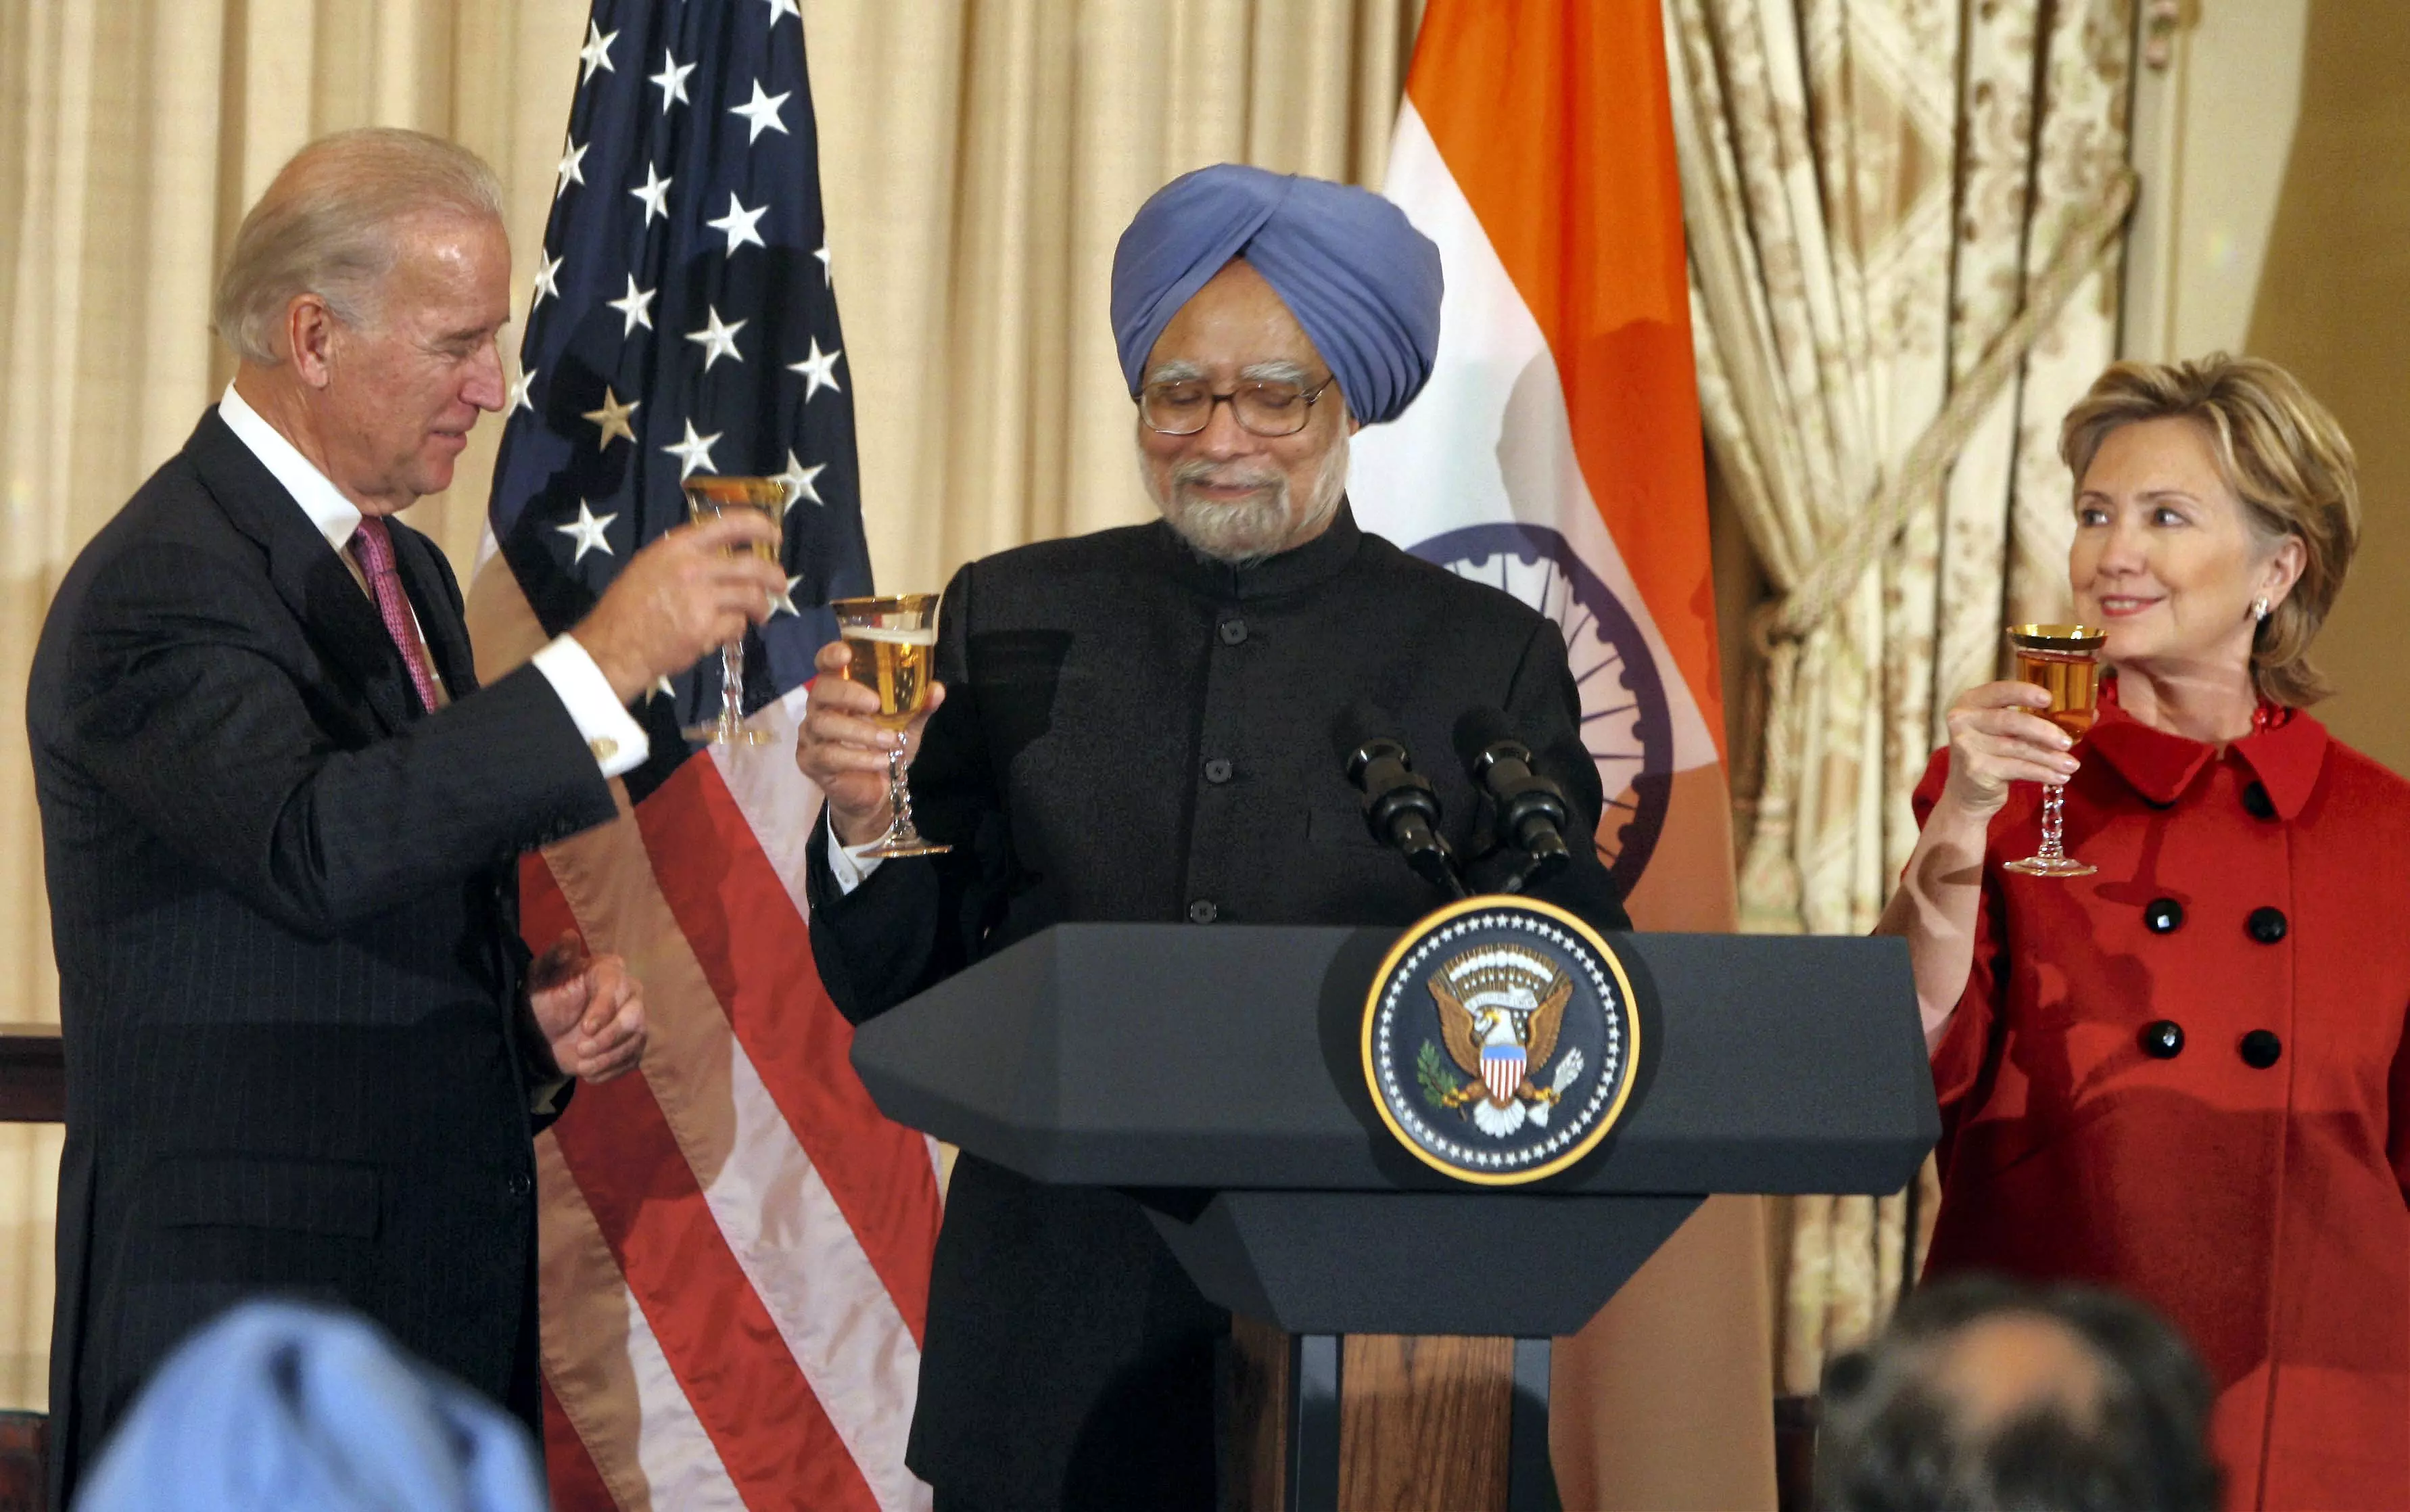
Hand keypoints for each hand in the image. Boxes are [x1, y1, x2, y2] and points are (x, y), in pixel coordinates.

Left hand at [527, 931, 646, 1082]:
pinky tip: (588, 1073)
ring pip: (635, 1042)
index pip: (617, 989)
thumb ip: (557, 956)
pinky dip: (611, 1071)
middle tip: (580, 1051)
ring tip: (580, 1066)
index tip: (586, 1029)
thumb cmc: (544, 996)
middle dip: (609, 1038)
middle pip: (635, 1018)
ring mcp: (634, 1022)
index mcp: (610, 972)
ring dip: (608, 1058)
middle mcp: (630, 995)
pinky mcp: (632, 1046)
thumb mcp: (543, 975)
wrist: (542, 1032)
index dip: (605, 1010)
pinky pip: (632, 1061)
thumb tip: (569, 935)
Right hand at [569, 513, 788, 703]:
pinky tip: (725, 633)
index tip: (774, 533)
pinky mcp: (705, 627)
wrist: (613, 646)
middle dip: (774, 575)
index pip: (730, 524)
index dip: (760, 525)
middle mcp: (692, 566)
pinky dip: (736, 630)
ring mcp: (700, 597)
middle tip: (780, 584)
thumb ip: (685, 558)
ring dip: (761, 607)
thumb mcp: (650, 566)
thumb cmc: (629, 608)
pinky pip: (737, 625)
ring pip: (751, 596)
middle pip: (753, 565)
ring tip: (760, 615)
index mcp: (677, 546)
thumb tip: (722, 556)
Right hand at [795, 640, 945, 846]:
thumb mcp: (907, 727)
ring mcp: (811, 736)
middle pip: (820, 690)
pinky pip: (829, 755)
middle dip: (848, 693)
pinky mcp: (810, 761)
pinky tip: (881, 761)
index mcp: (839, 693)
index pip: (825, 666)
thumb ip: (919, 707)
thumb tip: (937, 689)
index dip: (830, 656)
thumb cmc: (885, 750)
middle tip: (876, 703)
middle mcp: (819, 709)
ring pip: (824, 724)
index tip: (846, 654)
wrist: (876, 792)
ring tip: (889, 741)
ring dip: (860, 731)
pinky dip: (858, 758)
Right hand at [1939, 680, 2081, 819]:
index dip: (2024, 692)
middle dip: (2045, 732)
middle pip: (2011, 722)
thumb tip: (2091, 713)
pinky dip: (2042, 773)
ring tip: (2071, 765)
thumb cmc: (1993, 754)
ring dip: (2049, 757)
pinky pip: (2018, 768)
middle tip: (2069, 742)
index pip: (1999, 691)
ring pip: (2018, 748)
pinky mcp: (1976, 769)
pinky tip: (2059, 777)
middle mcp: (1962, 720)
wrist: (1967, 794)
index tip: (2049, 699)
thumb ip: (2038, 718)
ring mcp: (1966, 746)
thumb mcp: (2007, 732)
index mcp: (1971, 702)